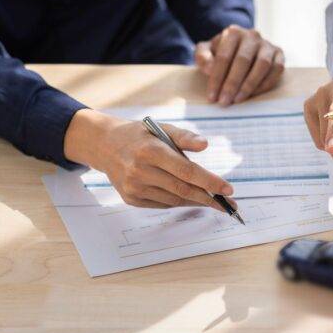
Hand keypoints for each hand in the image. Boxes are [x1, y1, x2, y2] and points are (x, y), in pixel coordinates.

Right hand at [63, 109, 234, 209]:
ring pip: (174, 199)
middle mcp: (140, 172)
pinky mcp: (131, 199)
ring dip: (196, 201)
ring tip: (213, 200)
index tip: (228, 189)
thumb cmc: (139, 135)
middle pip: (183, 189)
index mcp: (151, 151)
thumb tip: (205, 145)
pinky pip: (163, 204)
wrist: (104, 145)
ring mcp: (134, 188)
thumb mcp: (161, 128)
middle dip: (209, 198)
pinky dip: (179, 201)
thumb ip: (184, 137)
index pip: (186, 171)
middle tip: (229, 204)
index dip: (209, 182)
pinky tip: (190, 197)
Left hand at [195, 25, 284, 105]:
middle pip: (242, 61)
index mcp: (233, 32)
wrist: (242, 49)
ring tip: (238, 100)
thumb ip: (202, 57)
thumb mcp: (206, 51)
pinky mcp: (279, 54)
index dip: (217, 78)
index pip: (223, 57)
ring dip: (249, 85)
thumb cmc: (222, 52)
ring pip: (262, 65)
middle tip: (225, 102)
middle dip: (232, 84)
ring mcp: (267, 45)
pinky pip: (276, 70)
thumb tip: (210, 69)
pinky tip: (253, 95)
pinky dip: (265, 84)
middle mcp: (252, 35)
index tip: (212, 97)